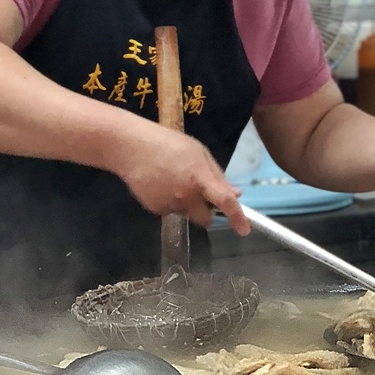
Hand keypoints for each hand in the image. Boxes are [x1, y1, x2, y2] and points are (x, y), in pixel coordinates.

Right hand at [114, 128, 250, 235]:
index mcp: (200, 178)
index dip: (237, 217)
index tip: (244, 230)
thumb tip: (236, 195)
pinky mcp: (155, 209)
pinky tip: (159, 183)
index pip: (224, 202)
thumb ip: (217, 175)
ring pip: (187, 213)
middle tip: (199, 194)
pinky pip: (170, 210)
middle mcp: (186, 196)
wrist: (130, 147)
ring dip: (186, 203)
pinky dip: (169, 201)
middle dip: (206, 212)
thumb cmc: (168, 144)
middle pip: (205, 219)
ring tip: (172, 179)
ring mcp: (169, 205)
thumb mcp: (198, 152)